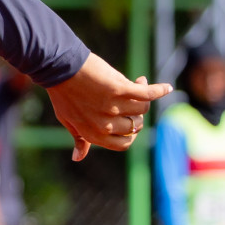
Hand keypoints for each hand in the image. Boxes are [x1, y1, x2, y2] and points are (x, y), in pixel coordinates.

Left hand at [44, 53, 170, 160]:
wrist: (59, 66)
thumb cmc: (63, 93)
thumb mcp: (68, 119)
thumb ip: (79, 138)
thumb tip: (78, 158)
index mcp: (93, 134)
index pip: (124, 143)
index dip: (129, 133)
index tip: (128, 121)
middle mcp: (104, 124)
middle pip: (135, 126)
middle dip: (135, 114)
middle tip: (129, 99)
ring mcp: (113, 107)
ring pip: (142, 109)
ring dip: (141, 98)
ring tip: (136, 83)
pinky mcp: (121, 89)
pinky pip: (147, 94)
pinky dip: (158, 90)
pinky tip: (166, 87)